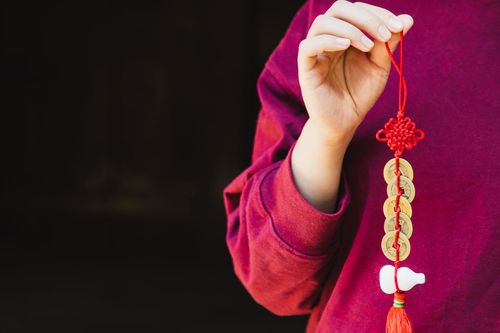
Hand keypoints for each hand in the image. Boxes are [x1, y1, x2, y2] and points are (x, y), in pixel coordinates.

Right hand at [297, 0, 413, 143]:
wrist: (345, 122)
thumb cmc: (360, 94)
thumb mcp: (379, 66)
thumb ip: (389, 43)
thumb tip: (408, 18)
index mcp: (346, 34)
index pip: (358, 10)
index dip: (379, 13)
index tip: (399, 28)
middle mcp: (329, 38)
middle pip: (339, 8)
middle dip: (366, 17)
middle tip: (385, 34)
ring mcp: (316, 52)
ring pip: (322, 22)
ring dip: (349, 28)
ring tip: (367, 45)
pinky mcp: (305, 68)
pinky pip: (308, 46)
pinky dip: (327, 40)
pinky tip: (346, 45)